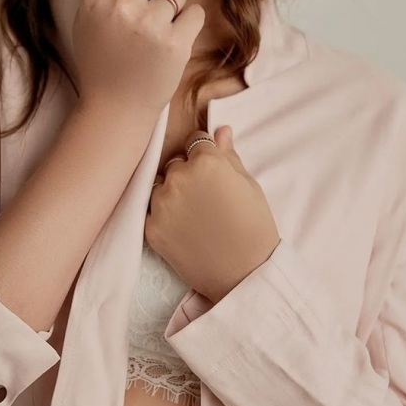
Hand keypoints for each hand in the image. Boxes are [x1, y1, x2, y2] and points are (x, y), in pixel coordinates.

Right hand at [73, 0, 205, 117]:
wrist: (117, 107)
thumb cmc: (102, 64)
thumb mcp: (87, 22)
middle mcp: (122, 6)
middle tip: (143, 20)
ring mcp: (150, 24)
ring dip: (172, 8)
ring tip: (157, 32)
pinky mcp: (176, 41)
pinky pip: (196, 11)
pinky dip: (190, 23)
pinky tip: (175, 38)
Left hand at [145, 125, 280, 303]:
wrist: (244, 275)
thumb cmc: (254, 227)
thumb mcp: (248, 186)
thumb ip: (229, 156)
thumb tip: (221, 130)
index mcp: (206, 161)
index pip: (195, 141)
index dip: (204, 155)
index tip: (211, 171)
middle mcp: (179, 176)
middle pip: (176, 163)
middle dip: (187, 173)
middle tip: (205, 197)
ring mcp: (162, 202)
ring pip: (160, 185)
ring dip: (171, 193)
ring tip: (193, 214)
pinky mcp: (151, 227)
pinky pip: (152, 210)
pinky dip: (164, 215)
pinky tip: (183, 228)